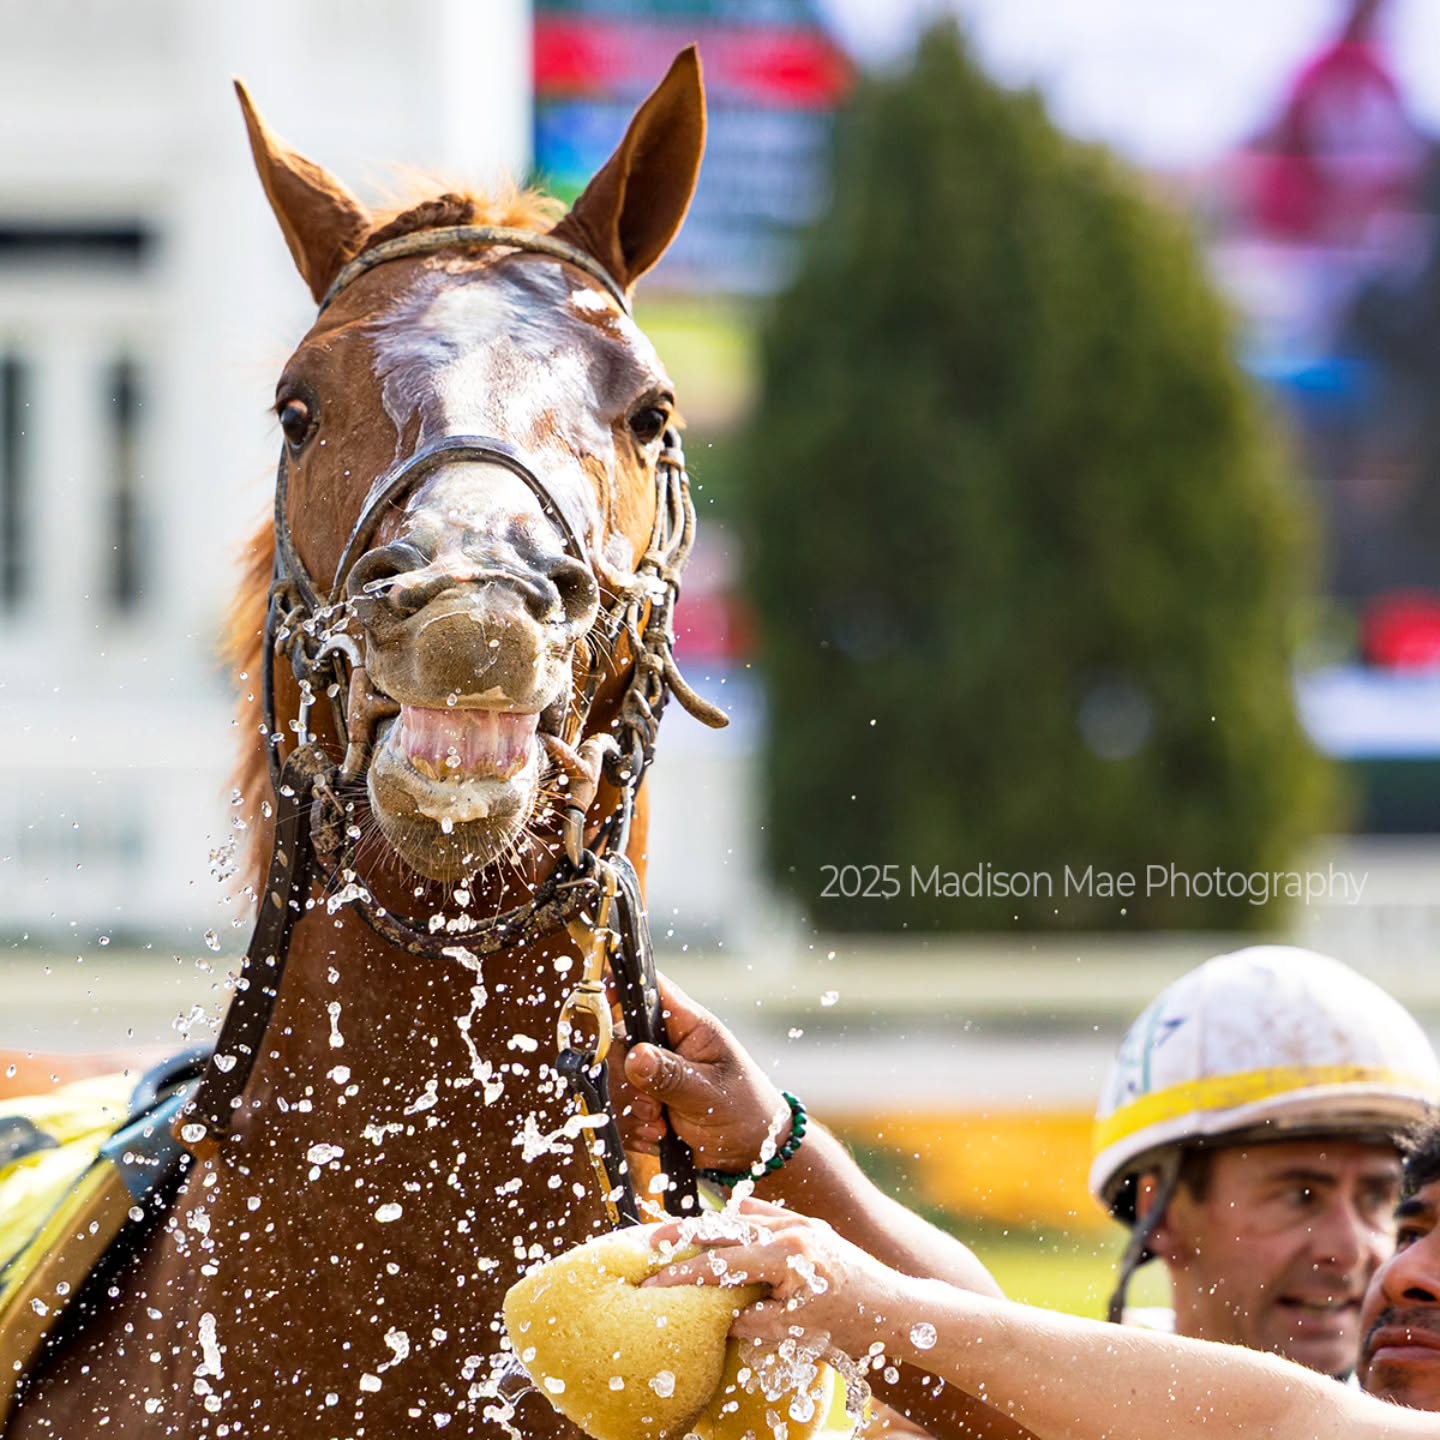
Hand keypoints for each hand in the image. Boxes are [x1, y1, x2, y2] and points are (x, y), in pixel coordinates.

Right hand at [610, 974, 792, 1175]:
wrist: (751, 1154)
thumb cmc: (746, 1111)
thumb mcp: (711, 1094)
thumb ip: (671, 1076)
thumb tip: (634, 1056)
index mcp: (688, 1025)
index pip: (649, 988)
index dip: (620, 986)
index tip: (601, 1001)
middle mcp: (665, 1043)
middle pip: (617, 1039)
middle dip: (626, 1079)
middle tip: (653, 1107)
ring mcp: (651, 1072)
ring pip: (612, 1079)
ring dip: (630, 1109)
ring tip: (661, 1125)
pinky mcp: (642, 1101)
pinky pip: (616, 1109)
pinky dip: (631, 1127)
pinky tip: (656, 1136)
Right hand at [642, 1197, 915, 1358]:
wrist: (896, 1308)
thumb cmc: (849, 1324)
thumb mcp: (794, 1331)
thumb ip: (750, 1320)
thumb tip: (716, 1315)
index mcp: (785, 1254)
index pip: (721, 1263)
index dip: (683, 1275)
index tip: (652, 1281)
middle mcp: (790, 1229)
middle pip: (724, 1226)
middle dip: (686, 1234)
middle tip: (652, 1239)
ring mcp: (800, 1222)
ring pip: (744, 1216)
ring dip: (713, 1225)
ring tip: (681, 1235)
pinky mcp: (808, 1225)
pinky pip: (766, 1214)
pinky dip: (742, 1221)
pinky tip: (726, 1230)